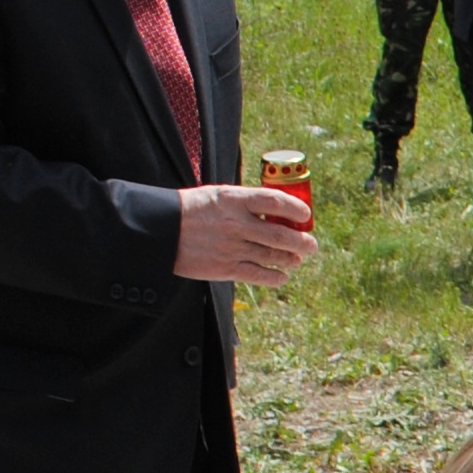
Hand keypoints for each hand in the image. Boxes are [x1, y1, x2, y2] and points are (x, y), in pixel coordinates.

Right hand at [175, 183, 313, 285]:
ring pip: (272, 255)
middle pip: (279, 234)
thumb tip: (276, 209)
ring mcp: (231, 247)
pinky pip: (258, 275)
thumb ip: (246, 202)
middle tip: (311, 245)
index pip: (275, 201)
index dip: (296, 209)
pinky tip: (282, 276)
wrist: (161, 229)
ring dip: (291, 259)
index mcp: (234, 199)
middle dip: (302, 241)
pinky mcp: (225, 268)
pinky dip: (275, 277)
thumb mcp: (219, 195)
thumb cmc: (192, 209)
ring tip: (298, 259)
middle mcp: (236, 223)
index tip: (305, 215)